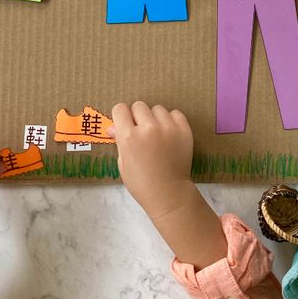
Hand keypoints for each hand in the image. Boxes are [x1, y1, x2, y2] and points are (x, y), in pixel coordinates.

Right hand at [110, 102, 226, 268]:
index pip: (120, 108)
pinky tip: (169, 134)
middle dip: (137, 117)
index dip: (121, 117)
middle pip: (138, 105)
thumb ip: (119, 141)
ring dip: (155, 118)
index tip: (125, 124)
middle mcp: (148, 128)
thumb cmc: (141, 183)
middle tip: (141, 132)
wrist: (169, 193)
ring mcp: (168, 128)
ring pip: (157, 109)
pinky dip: (171, 121)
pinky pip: (175, 113)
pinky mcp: (184, 129)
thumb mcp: (123, 163)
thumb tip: (113, 126)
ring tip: (157, 135)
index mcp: (129, 137)